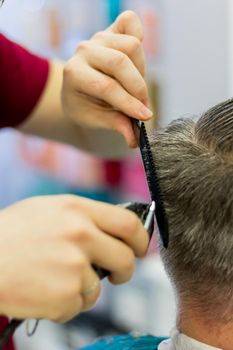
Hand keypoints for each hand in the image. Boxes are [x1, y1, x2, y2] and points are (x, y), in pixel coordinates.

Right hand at [0, 195, 147, 321]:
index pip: (129, 224)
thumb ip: (84, 217)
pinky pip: (77, 305)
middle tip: (116, 275)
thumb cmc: (11, 233)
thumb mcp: (50, 209)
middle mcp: (81, 235)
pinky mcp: (64, 296)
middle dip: (124, 271)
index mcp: (78, 209)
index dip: (141, 239)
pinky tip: (42, 290)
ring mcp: (74, 266)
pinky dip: (64, 303)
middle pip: (126, 259)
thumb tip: (113, 233)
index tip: (139, 249)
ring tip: (53, 278)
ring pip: (98, 288)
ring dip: (82, 289)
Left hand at [62, 11, 151, 147]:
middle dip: (138, 88)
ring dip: (140, 71)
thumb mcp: (94, 119)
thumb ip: (114, 125)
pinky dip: (139, 34)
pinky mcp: (111, 31)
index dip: (129, 103)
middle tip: (143, 106)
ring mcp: (98, 38)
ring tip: (135, 88)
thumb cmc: (85, 106)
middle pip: (121, 62)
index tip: (145, 117)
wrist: (78, 89)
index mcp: (74, 73)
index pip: (107, 86)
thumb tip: (134, 139)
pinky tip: (136, 59)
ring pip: (131, 46)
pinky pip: (131, 22)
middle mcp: (84, 51)